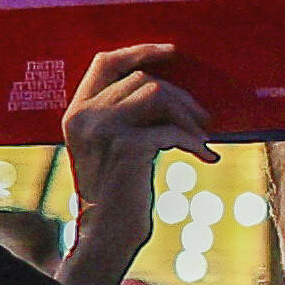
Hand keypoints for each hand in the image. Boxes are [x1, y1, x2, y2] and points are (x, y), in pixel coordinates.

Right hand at [60, 45, 214, 239]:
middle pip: (143, 79)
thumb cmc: (119, 190)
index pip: (105, 63)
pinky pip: (171, 129)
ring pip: (157, 94)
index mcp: (77, 111)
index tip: (172, 52)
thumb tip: (171, 90)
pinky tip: (207, 157)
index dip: (140, 51)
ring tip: (202, 139)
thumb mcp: (114, 146)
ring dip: (188, 116)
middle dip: (181, 97)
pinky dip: (195, 142)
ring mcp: (101, 129)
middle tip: (203, 120)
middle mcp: (84, 116)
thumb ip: (126, 115)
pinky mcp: (125, 146)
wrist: (109, 233)